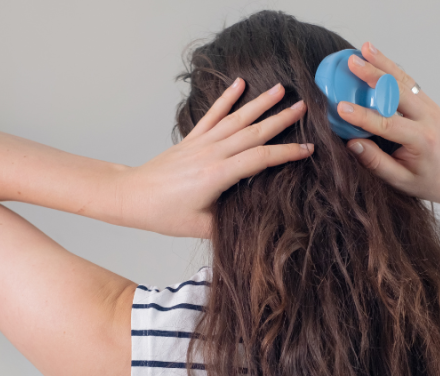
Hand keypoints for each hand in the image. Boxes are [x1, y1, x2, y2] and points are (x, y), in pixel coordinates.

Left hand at [115, 79, 313, 237]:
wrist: (132, 197)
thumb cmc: (165, 214)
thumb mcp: (202, 227)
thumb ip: (231, 222)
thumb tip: (256, 218)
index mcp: (218, 175)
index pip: (261, 158)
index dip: (286, 153)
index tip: (307, 149)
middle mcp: (212, 153)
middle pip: (253, 132)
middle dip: (281, 119)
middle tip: (304, 108)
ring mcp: (201, 143)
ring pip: (237, 119)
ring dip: (260, 103)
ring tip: (280, 89)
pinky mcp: (191, 140)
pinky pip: (213, 115)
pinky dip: (226, 98)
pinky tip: (239, 84)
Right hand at [337, 42, 439, 206]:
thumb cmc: (427, 181)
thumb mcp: (400, 180)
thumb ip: (376, 163)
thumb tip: (352, 143)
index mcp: (421, 140)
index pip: (387, 124)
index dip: (362, 115)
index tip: (341, 107)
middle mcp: (427, 118)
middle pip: (397, 91)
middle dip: (373, 75)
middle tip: (351, 63)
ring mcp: (429, 106)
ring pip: (403, 80)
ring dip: (382, 63)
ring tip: (363, 48)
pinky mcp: (426, 101)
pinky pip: (407, 81)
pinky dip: (390, 68)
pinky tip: (375, 55)